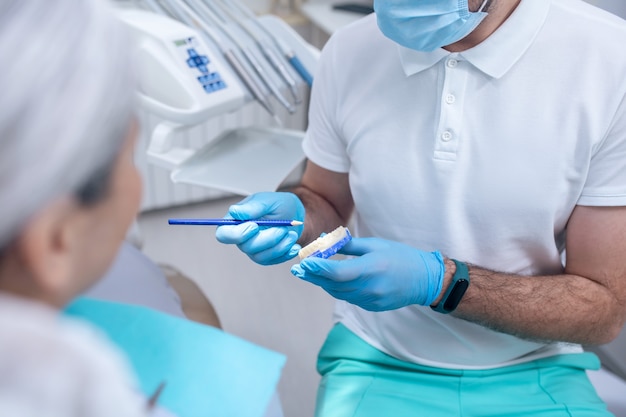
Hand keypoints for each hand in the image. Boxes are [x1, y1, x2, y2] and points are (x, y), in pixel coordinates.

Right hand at [215, 192, 304, 264]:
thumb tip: (234, 211)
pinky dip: (285, 252)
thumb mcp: (267, 201)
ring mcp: (253, 249)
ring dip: (279, 245)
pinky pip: (273, 260)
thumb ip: (252, 207)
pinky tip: (294, 245)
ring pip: (261, 256)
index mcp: (235, 222)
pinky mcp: (266, 257)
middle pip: (246, 247)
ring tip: (291, 233)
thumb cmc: (278, 204)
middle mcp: (241, 238)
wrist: (294, 214)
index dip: (236, 234)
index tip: (254, 226)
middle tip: (283, 228)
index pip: (223, 235)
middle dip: (267, 239)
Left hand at [290, 237, 443, 310]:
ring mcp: (370, 300)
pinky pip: (348, 297)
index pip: (337, 272)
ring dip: (323, 283)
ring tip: (310, 272)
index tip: (303, 262)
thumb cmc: (401, 257)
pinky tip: (330, 280)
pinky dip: (336, 289)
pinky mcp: (371, 306)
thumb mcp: (375, 245)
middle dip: (314, 276)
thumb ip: (350, 245)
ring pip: (338, 293)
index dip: (318, 268)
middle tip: (298, 269)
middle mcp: (369, 287)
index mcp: (371, 269)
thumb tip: (327, 240)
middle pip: (333, 285)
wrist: (425, 280)